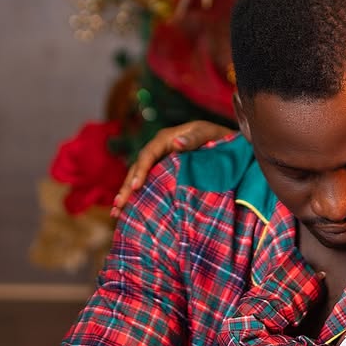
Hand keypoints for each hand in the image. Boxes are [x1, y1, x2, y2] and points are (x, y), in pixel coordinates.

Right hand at [111, 120, 235, 215]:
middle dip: (127, 187)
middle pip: (138, 168)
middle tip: (119, 205)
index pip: (148, 154)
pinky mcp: (164, 174)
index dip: (141, 170)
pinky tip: (129, 212)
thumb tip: (176, 142)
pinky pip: (148, 185)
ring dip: (127, 194)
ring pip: (139, 178)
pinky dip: (139, 198)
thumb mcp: (208, 134)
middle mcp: (159, 150)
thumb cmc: (219, 137)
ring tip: (117, 212)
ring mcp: (160, 162)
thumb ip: (194, 138)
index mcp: (167, 139)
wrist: (229, 145)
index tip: (136, 187)